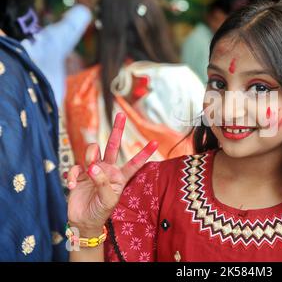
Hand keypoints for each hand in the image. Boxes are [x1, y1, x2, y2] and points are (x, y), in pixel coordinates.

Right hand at [67, 113, 157, 234]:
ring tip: (88, 169)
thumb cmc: (101, 211)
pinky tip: (72, 185)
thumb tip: (93, 166)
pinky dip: (72, 175)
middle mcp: (108, 169)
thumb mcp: (108, 200)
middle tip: (121, 114)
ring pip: (92, 151)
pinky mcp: (79, 174)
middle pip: (112, 145)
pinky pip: (76, 167)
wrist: (83, 221)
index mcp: (120, 176)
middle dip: (117, 129)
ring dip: (90, 154)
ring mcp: (93, 170)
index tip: (156, 142)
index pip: (134, 163)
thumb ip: (102, 182)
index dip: (144, 153)